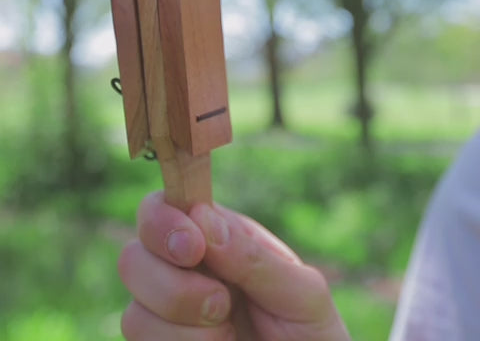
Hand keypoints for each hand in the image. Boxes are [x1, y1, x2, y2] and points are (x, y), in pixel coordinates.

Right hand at [118, 191, 350, 339]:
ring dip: (181, 328)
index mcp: (215, 237)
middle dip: (174, 287)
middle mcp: (184, 269)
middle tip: (222, 304)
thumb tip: (202, 218)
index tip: (194, 248)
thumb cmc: (309, 329)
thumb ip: (254, 257)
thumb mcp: (299, 290)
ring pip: (133, 312)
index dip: (162, 221)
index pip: (161, 207)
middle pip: (132, 257)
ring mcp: (169, 312)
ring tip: (228, 333)